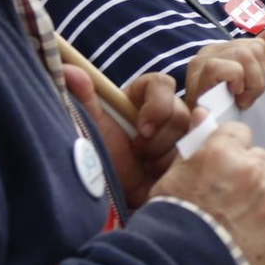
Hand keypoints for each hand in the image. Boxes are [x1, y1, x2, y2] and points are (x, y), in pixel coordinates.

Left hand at [63, 66, 190, 205]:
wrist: (115, 195)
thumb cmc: (101, 158)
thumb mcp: (91, 129)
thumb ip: (83, 98)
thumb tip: (68, 69)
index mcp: (142, 97)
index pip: (162, 83)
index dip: (157, 105)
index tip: (142, 128)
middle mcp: (164, 110)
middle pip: (179, 112)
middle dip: (158, 139)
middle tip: (138, 153)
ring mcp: (179, 132)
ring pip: (189, 135)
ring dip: (163, 156)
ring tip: (145, 166)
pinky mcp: (189, 152)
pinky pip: (196, 154)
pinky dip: (175, 167)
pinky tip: (160, 175)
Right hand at [151, 121, 264, 264]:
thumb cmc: (171, 229)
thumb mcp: (171, 179)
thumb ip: (194, 148)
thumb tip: (202, 117)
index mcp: (223, 153)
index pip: (239, 134)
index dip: (231, 150)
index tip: (226, 164)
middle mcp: (253, 171)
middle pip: (262, 162)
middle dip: (251, 176)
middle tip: (231, 201)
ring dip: (264, 204)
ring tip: (239, 227)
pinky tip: (248, 244)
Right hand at [186, 25, 264, 109]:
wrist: (202, 135)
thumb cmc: (223, 111)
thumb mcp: (248, 81)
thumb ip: (262, 55)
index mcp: (221, 50)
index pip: (256, 45)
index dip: (261, 69)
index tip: (249, 89)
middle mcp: (209, 51)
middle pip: (252, 49)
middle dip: (257, 78)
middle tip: (245, 97)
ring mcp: (201, 62)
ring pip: (244, 55)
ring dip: (249, 83)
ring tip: (239, 99)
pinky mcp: (198, 76)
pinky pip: (230, 69)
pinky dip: (237, 82)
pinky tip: (233, 96)